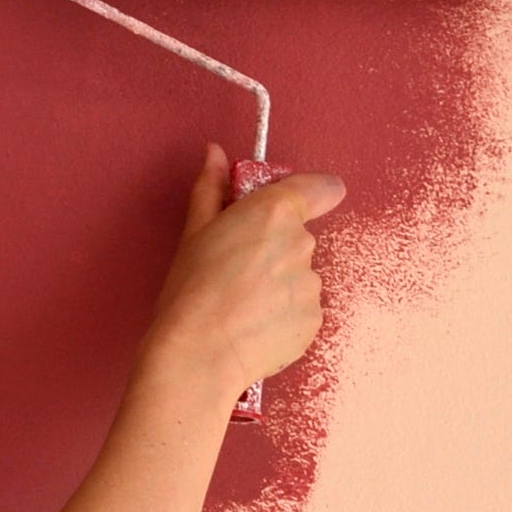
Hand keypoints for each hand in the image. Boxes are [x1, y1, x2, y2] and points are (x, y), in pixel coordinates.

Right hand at [142, 140, 344, 393]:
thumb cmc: (189, 295)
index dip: (309, 194)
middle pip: (299, 236)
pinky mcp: (314, 320)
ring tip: (241, 305)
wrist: (198, 357)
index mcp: (273, 212)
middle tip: (236, 270)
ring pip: (300, 275)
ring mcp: (311, 284)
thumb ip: (211, 189)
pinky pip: (302, 309)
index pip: (321, 187)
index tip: (290, 206)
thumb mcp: (193, 235)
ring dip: (278, 284)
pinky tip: (252, 326)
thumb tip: (215, 154)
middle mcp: (301, 243)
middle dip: (274, 247)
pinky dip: (283, 315)